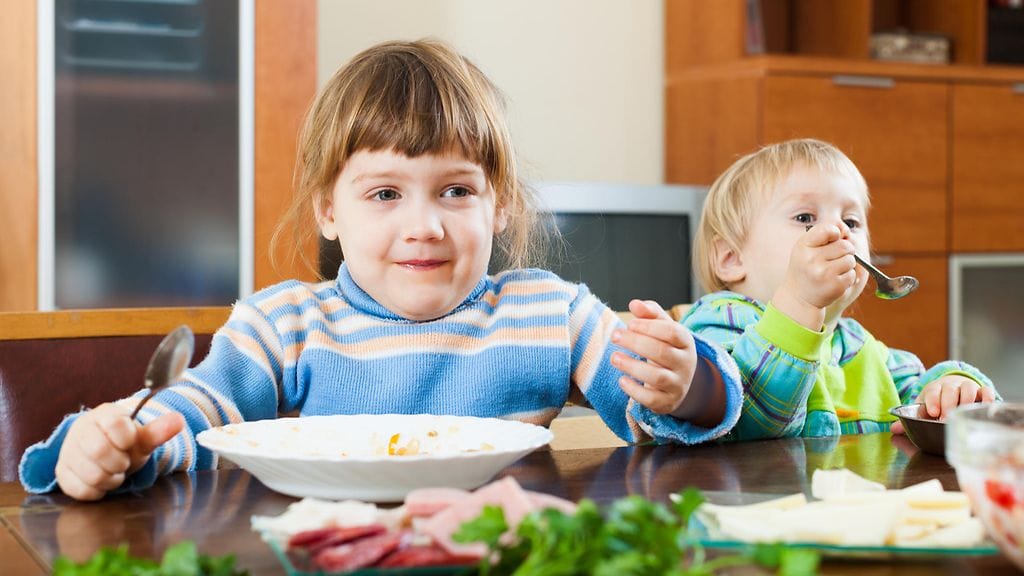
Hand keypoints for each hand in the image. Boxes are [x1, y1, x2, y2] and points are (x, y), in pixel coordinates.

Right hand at [55, 402, 183, 500]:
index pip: (116, 425)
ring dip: (111, 479)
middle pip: (99, 451)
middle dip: (119, 462)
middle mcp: (80, 430)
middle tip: (123, 462)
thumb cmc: (124, 444)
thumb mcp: (143, 437)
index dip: (127, 439)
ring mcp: (68, 451)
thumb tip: (180, 420)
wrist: (103, 455)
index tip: (129, 443)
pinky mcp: (62, 472)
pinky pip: (81, 490)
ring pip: (91, 474)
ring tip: (114, 471)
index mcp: (103, 415)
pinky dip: (98, 490)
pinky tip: (102, 481)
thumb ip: (160, 430)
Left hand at [610, 299, 696, 414]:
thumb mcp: (662, 328)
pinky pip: (651, 399)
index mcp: (686, 343)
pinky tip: (622, 380)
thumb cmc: (665, 347)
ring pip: (657, 377)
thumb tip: (635, 304)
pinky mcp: (667, 402)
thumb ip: (649, 313)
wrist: (678, 381)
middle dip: (635, 343)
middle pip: (662, 353)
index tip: (630, 324)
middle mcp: (685, 364)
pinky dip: (635, 390)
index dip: (649, 327)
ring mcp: (677, 385)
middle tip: (615, 336)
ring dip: (632, 366)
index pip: (672, 332)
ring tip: (614, 357)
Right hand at [772, 224, 860, 329]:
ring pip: (851, 260)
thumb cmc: (806, 268)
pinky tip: (834, 280)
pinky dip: (847, 277)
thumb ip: (825, 233)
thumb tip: (846, 228)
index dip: (836, 233)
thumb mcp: (808, 247)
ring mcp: (824, 273)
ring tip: (833, 270)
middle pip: (845, 246)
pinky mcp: (834, 286)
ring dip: (846, 265)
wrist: (799, 297)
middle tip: (833, 258)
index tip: (833, 238)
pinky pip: (852, 274)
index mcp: (804, 246)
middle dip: (845, 251)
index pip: (828, 229)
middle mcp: (812, 259)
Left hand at [890, 376, 997, 434]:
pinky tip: (984, 405)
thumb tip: (893, 429)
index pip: (933, 391)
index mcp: (934, 389)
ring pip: (968, 389)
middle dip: (948, 404)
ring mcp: (967, 388)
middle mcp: (951, 386)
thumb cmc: (937, 407)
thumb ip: (910, 421)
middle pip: (950, 390)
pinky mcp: (981, 392)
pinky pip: (986, 390)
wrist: (953, 393)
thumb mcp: (923, 412)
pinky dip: (986, 396)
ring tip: (962, 415)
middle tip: (946, 419)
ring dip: (965, 401)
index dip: (933, 400)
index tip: (933, 412)